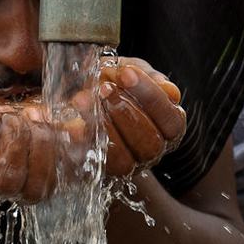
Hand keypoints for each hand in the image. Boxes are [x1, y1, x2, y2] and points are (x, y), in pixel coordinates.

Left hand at [85, 57, 186, 175]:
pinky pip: (94, 165)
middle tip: (104, 88)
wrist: (75, 97)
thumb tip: (168, 91)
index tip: (126, 73)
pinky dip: (83, 142)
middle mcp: (151, 150)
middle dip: (125, 111)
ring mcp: (127, 165)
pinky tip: (72, 124)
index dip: (151, 96)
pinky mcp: (99, 171)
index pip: (171, 120)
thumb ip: (148, 76)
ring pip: (125, 160)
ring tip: (83, 100)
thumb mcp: (130, 71)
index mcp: (167, 126)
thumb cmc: (111, 82)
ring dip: (104, 127)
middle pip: (151, 143)